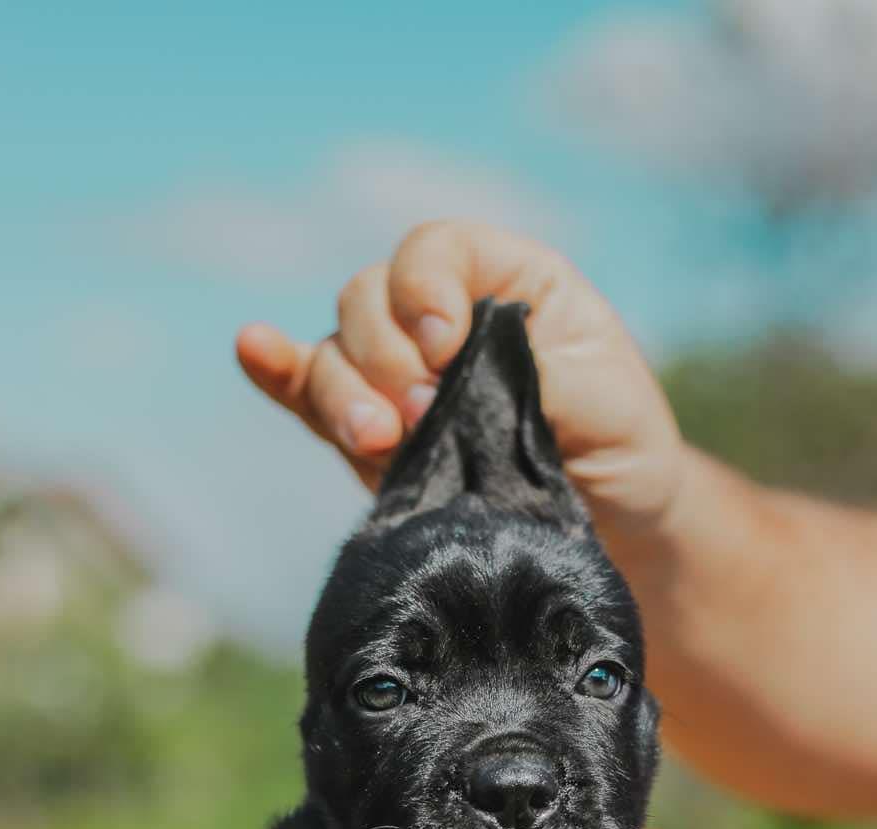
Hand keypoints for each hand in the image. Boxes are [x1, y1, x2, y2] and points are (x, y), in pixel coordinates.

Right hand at [235, 218, 683, 542]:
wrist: (612, 529)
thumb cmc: (622, 449)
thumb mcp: (605, 403)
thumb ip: (532, 376)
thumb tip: (452, 374)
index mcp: (505, 282)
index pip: (436, 251)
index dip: (424, 289)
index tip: (444, 348)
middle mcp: (440, 317)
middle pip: (367, 299)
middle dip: (381, 356)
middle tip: (418, 418)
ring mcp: (397, 376)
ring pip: (333, 355)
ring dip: (339, 393)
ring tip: (378, 441)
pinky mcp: (372, 437)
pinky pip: (307, 397)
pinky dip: (278, 376)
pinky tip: (253, 352)